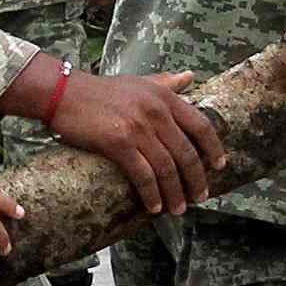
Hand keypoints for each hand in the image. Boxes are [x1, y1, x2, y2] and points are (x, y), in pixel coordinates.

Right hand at [44, 67, 228, 215]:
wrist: (65, 93)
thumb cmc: (102, 90)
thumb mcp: (140, 81)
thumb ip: (167, 83)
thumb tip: (191, 77)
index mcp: (165, 97)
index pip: (201, 125)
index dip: (213, 148)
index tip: (220, 166)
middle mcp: (156, 112)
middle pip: (186, 153)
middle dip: (196, 180)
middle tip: (199, 197)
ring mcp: (139, 128)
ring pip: (167, 168)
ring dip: (175, 193)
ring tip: (177, 208)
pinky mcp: (119, 142)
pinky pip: (143, 175)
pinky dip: (152, 194)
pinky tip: (154, 206)